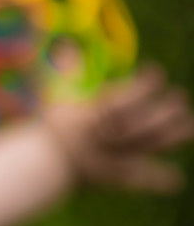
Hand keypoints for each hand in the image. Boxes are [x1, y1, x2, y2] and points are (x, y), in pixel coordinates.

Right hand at [44, 65, 193, 192]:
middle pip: (139, 124)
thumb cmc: (53, 129)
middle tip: (180, 98)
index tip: (156, 72)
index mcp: (92, 115)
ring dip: (170, 138)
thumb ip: (67, 71)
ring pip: (145, 146)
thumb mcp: (57, 98)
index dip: (143, 85)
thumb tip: (66, 44)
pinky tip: (177, 181)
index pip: (122, 98)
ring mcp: (112, 157)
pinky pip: (139, 179)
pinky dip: (158, 181)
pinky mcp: (115, 176)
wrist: (45, 166)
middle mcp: (105, 137)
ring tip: (190, 128)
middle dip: (162, 112)